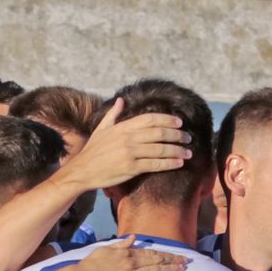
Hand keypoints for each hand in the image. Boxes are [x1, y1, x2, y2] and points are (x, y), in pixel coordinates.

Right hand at [57, 98, 191, 190]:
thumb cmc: (93, 151)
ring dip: (178, 150)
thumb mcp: (101, 129)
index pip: (150, 119)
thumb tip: (121, 100)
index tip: (179, 123)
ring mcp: (130, 152)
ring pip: (161, 149)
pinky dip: (170, 163)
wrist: (82, 171)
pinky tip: (179, 163)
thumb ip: (113, 114)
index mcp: (123, 126)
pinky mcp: (132, 168)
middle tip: (189, 138)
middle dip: (177, 135)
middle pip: (160, 133)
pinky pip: (156, 164)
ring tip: (189, 152)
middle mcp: (128, 137)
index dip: (167, 120)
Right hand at [74, 237, 187, 270]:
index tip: (178, 254)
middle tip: (187, 261)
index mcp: (127, 252)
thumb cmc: (91, 264)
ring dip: (170, 270)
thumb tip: (134, 238)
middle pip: (157, 261)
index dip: (167, 254)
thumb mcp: (105, 249)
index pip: (151, 252)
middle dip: (173, 260)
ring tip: (182, 269)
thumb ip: (122, 244)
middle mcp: (131, 263)